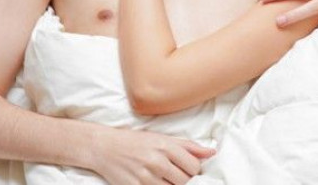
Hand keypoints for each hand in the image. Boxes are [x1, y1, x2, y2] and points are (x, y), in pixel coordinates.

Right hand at [91, 127, 214, 184]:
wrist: (104, 147)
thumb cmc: (135, 141)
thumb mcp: (162, 137)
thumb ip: (188, 146)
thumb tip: (212, 153)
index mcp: (166, 146)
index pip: (194, 166)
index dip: (195, 171)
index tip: (189, 170)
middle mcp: (157, 161)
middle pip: (185, 181)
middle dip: (186, 181)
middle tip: (178, 176)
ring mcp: (145, 177)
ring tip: (167, 179)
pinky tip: (157, 183)